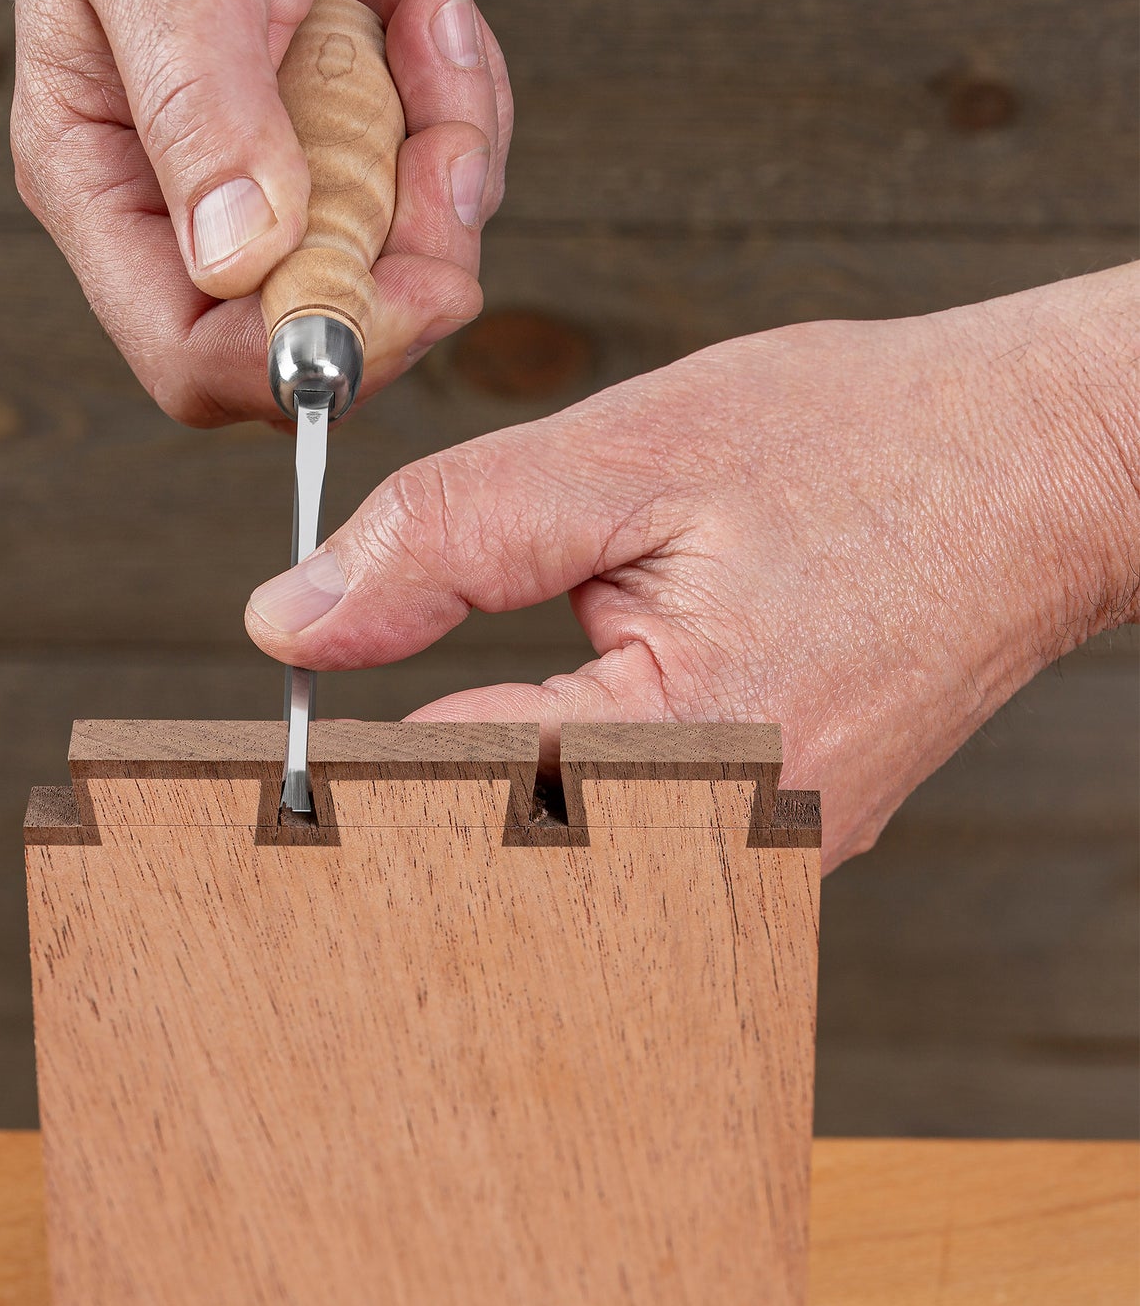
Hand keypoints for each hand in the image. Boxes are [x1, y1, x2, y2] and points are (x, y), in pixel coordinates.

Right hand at [12, 0, 509, 426]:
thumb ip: (199, 109)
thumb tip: (240, 261)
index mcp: (108, 184)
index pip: (188, 355)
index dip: (290, 360)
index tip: (388, 302)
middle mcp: (202, 208)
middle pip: (318, 336)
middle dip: (406, 268)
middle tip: (445, 162)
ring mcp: (295, 180)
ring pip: (404, 269)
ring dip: (449, 159)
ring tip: (419, 20)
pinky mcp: (373, 142)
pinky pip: (451, 189)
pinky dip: (466, 101)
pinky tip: (421, 4)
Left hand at [245, 267, 1139, 868]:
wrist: (1044, 468)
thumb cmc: (865, 444)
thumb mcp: (627, 454)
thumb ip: (446, 542)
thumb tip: (293, 623)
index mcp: (680, 753)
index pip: (433, 801)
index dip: (330, 765)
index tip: (260, 746)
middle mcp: (726, 846)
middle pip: (487, 861)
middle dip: (397, 797)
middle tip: (335, 727)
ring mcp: (759, 860)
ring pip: (556, 861)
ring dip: (479, 794)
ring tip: (438, 740)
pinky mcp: (775, 841)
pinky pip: (628, 843)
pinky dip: (560, 789)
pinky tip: (547, 729)